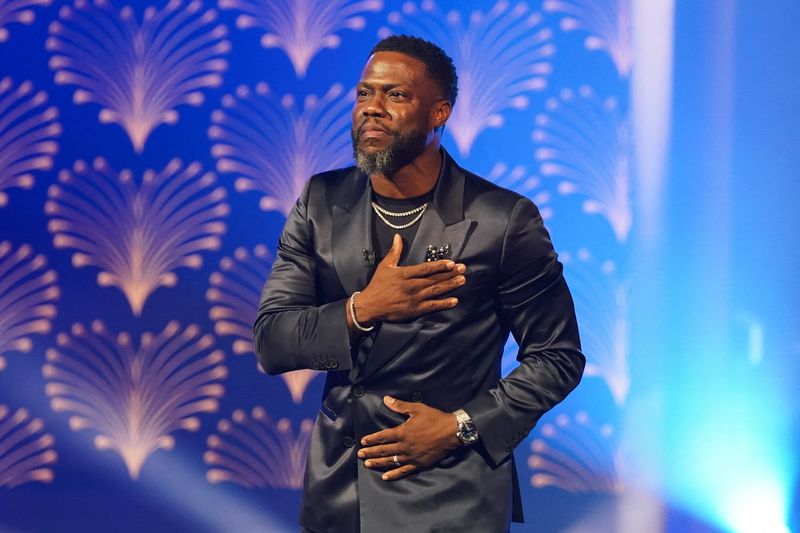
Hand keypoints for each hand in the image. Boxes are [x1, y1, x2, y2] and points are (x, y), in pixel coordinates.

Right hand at [351, 234, 465, 328]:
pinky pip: (432, 306)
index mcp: (404, 274)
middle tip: (463, 269)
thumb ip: (394, 252)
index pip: (425, 269)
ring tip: (462, 280)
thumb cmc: (378, 285)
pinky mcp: (415, 310)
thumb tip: (397, 237)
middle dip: (450, 274)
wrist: (370, 306)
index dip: (439, 265)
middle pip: (434, 279)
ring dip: (450, 286)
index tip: (451, 263)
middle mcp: (411, 286)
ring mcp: (414, 299)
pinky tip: (454, 300)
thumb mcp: (385, 266)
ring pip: (435, 291)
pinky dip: (444, 304)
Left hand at [358, 396, 459, 480]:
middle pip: (384, 450)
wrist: (452, 432)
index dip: (372, 439)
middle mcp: (405, 446)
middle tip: (360, 455)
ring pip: (391, 462)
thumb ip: (400, 406)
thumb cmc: (435, 418)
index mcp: (403, 432)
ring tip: (368, 464)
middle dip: (371, 452)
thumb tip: (386, 399)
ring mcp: (411, 457)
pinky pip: (403, 471)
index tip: (363, 441)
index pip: (383, 437)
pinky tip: (385, 477)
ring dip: (378, 463)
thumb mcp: (417, 409)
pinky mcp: (418, 464)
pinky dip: (394, 474)